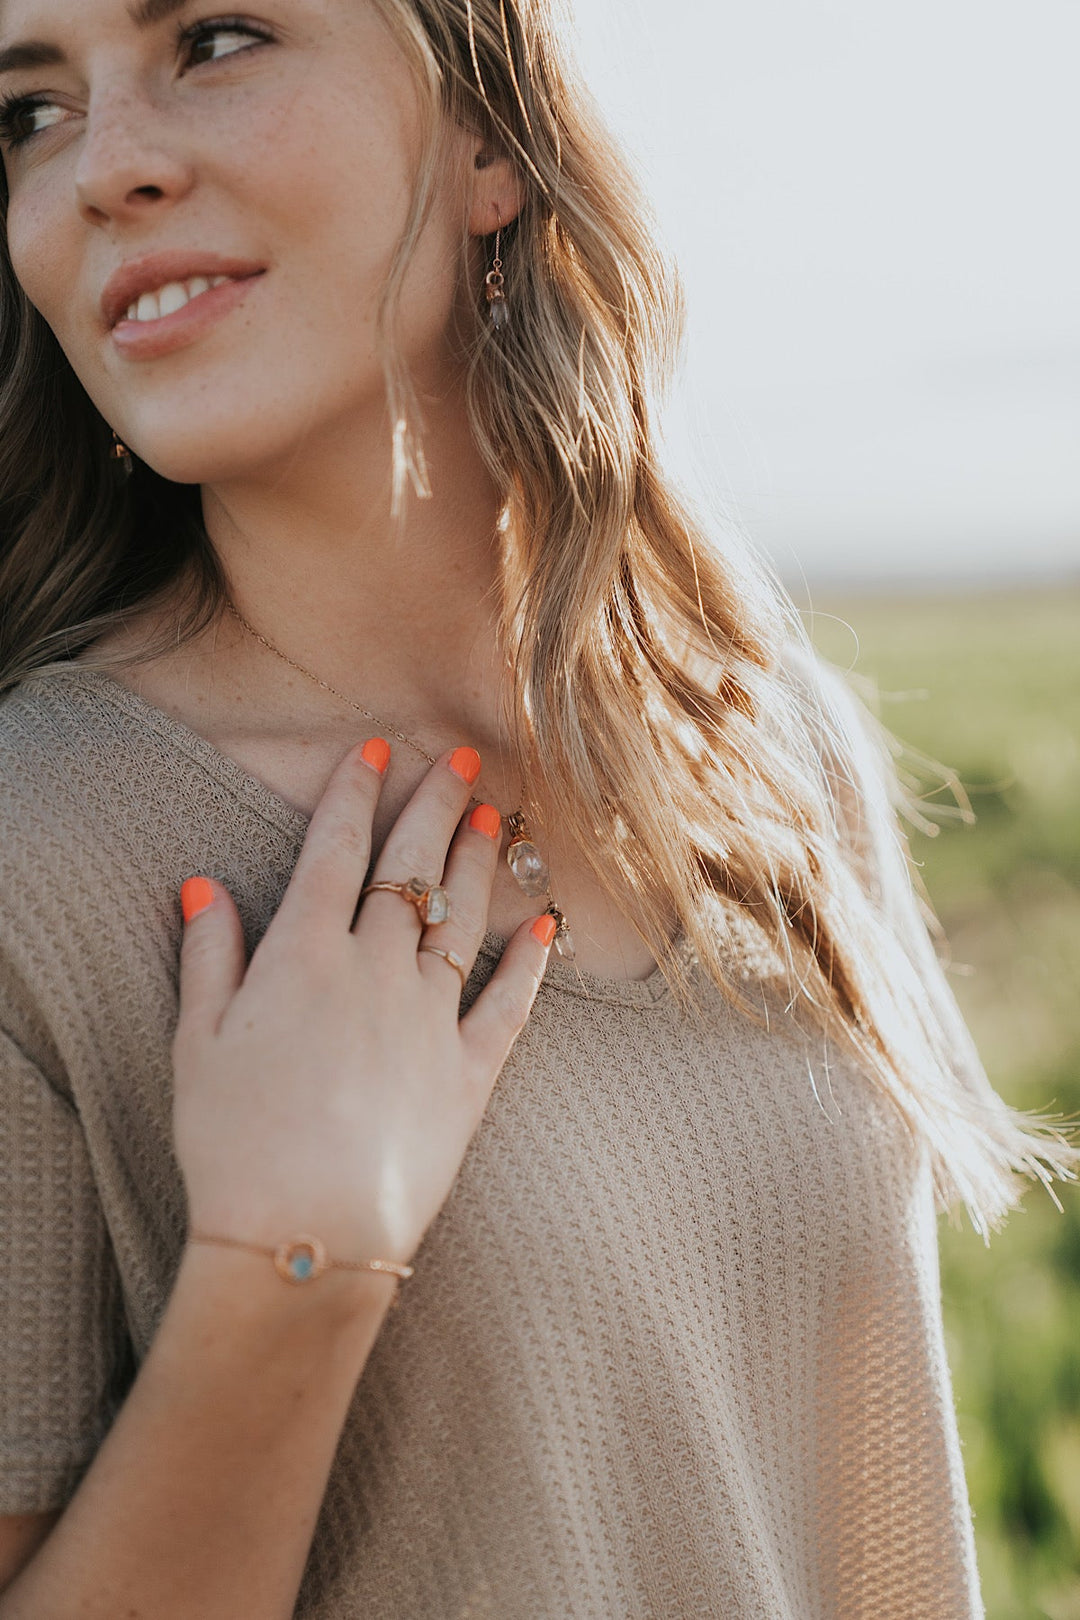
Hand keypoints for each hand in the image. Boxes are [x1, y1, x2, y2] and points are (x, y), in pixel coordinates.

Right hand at [171, 740, 554, 1270]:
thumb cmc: (234, 1141)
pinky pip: (510, 1001)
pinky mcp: (471, 1071)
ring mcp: (431, 1017)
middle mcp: (375, 969)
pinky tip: (543, 921)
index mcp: (304, 955)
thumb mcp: (198, 1041)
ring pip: (461, 918)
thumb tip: (203, 886)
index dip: (357, 791)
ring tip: (495, 814)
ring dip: (479, 861)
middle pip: (410, 868)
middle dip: (434, 804)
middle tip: (460, 758)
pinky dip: (530, 959)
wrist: (304, 1232)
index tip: (377, 747)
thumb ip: (209, 955)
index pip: (334, 849)